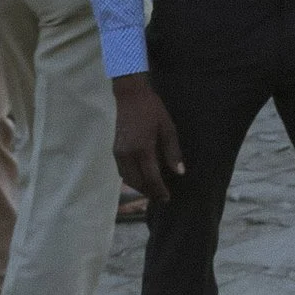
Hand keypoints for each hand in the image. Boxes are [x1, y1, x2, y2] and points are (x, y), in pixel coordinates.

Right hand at [112, 73, 185, 199]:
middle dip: (149, 192)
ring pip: (128, 179)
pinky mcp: (115, 150)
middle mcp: (128, 155)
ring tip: (152, 190)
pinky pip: (122, 171)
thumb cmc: (152, 110)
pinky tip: (141, 177)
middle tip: (160, 197)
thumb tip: (179, 172)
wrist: (129, 96)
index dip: (159, 190)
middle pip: (137, 182)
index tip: (167, 198)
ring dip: (139, 187)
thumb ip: (172, 152)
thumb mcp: (167, 128)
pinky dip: (131, 178)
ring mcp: (119, 153)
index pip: (151, 178)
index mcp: (143, 149)